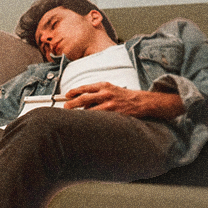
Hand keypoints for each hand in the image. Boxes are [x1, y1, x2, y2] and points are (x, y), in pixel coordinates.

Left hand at [62, 82, 184, 118]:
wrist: (141, 101)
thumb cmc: (124, 96)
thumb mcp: (110, 89)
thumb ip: (97, 93)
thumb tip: (82, 102)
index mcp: (104, 85)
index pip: (85, 87)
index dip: (74, 91)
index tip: (67, 95)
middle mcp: (105, 93)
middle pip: (84, 98)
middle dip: (72, 103)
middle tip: (65, 107)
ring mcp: (109, 103)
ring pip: (89, 109)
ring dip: (80, 114)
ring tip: (74, 117)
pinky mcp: (113, 112)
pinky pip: (98, 117)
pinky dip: (91, 119)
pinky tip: (87, 122)